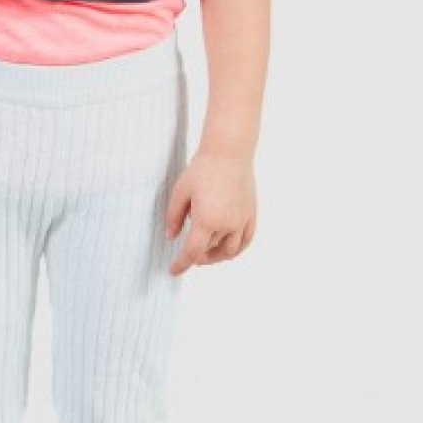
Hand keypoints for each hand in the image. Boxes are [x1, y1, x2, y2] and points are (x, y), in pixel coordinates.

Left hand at [165, 144, 256, 275]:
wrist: (229, 151)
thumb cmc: (203, 168)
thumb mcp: (180, 192)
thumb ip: (174, 217)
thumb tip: (171, 236)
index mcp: (207, 220)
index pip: (192, 252)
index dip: (181, 264)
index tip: (173, 271)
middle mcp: (227, 224)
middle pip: (210, 250)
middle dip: (197, 256)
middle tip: (189, 256)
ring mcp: (242, 220)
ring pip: (230, 250)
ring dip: (216, 256)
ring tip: (206, 254)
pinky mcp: (251, 214)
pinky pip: (246, 240)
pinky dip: (237, 249)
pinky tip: (228, 249)